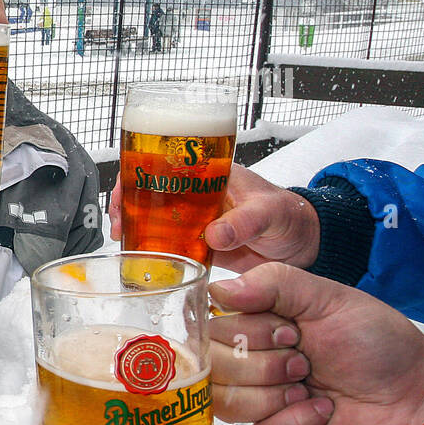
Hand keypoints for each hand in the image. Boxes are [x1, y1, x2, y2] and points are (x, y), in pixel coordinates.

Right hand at [109, 162, 320, 272]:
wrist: (306, 246)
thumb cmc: (291, 217)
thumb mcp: (270, 213)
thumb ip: (245, 222)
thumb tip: (214, 234)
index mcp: (210, 174)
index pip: (164, 162)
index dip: (137, 173)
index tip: (123, 192)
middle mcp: (198, 195)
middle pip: (151, 192)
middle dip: (126, 203)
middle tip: (117, 224)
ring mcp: (197, 221)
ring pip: (155, 219)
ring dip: (136, 229)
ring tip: (124, 244)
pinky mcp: (200, 246)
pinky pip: (169, 246)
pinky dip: (154, 253)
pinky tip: (144, 262)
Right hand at [207, 262, 423, 424]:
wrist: (415, 395)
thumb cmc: (376, 343)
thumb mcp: (326, 298)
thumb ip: (272, 283)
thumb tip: (218, 289)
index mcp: (254, 330)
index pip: (210, 332)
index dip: (245, 332)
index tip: (290, 330)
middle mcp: (248, 367)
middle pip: (213, 368)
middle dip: (265, 363)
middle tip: (305, 361)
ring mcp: (258, 406)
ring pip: (227, 403)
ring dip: (276, 393)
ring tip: (311, 387)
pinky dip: (297, 421)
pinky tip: (322, 412)